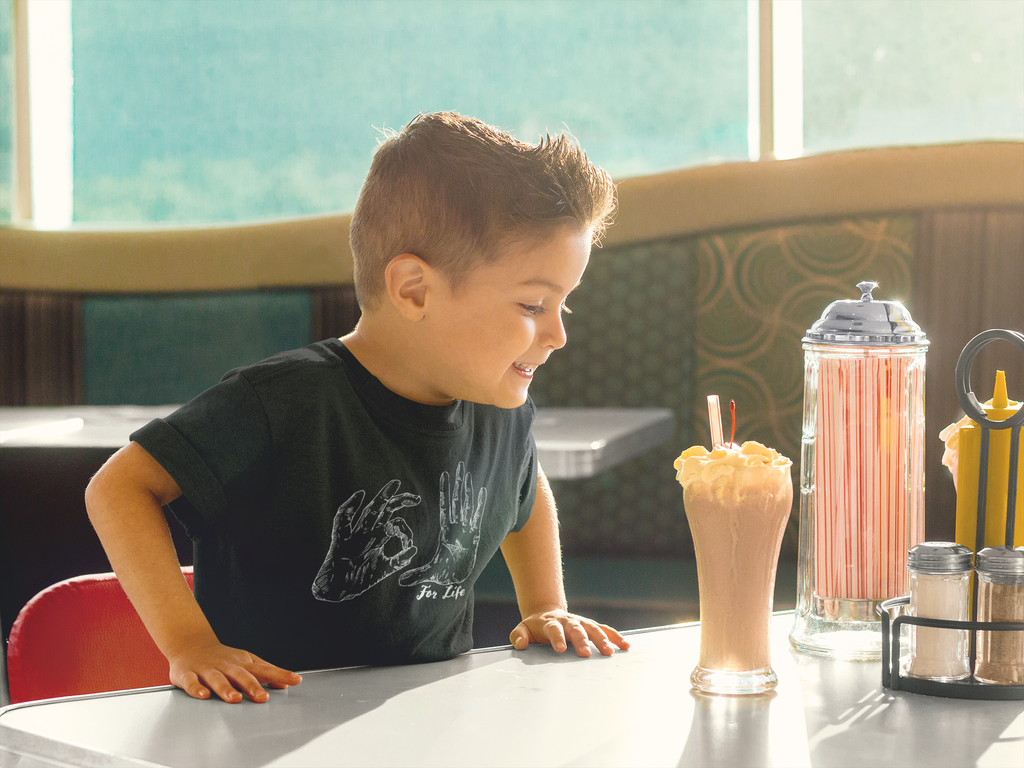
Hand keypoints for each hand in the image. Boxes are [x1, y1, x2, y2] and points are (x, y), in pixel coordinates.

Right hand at [167, 638, 301, 703]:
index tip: (295, 680)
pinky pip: (191, 682)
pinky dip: (197, 688)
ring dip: (227, 689)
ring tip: (235, 699)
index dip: (280, 675)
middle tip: (263, 698)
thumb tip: (284, 685)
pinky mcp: (187, 674)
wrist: (190, 644)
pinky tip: (204, 695)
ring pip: (218, 679)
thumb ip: (265, 673)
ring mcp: (207, 669)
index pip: (264, 669)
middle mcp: (226, 666)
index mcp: (242, 664)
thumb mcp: (246, 661)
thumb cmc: (223, 658)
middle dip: (252, 686)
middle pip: (241, 676)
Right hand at [312, 481, 420, 601]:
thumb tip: (414, 549)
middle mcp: (369, 531)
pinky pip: (343, 520)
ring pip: (370, 511)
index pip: (395, 524)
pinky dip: (349, 507)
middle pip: (385, 510)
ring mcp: (355, 534)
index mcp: (379, 537)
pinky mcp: (340, 540)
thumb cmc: (360, 577)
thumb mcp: (384, 568)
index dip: (406, 531)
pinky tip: (359, 495)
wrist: (340, 589)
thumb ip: (398, 560)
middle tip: (416, 498)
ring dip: (382, 497)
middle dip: (399, 501)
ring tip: (394, 485)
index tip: (410, 544)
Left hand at [399, 462, 484, 586]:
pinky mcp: (477, 535)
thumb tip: (400, 582)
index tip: (444, 474)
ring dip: (468, 490)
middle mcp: (456, 527)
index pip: (445, 506)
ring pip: (468, 505)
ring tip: (469, 473)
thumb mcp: (427, 574)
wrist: (459, 583)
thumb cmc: (443, 576)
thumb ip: (414, 575)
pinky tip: (484, 491)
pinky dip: (482, 504)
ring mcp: (467, 529)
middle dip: (457, 484)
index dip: (445, 491)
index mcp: (445, 531)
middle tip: (459, 465)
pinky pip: (479, 516)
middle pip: (457, 500)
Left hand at [509, 609, 630, 657]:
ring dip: (602, 640)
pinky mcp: (591, 626)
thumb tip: (520, 644)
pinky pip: (605, 630)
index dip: (557, 638)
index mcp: (551, 623)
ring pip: (593, 629)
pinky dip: (615, 636)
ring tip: (609, 652)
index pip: (554, 630)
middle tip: (586, 653)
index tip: (560, 649)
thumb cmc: (535, 627)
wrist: (546, 613)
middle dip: (582, 641)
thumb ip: (519, 635)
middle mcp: (568, 621)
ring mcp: (581, 623)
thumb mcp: (522, 629)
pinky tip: (625, 646)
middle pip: (576, 629)